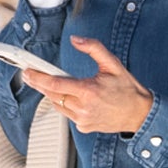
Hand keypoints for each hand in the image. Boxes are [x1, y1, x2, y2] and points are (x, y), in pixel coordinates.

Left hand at [22, 36, 152, 135]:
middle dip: (39, 84)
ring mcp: (83, 120)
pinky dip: (66, 105)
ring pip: (58, 105)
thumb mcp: (113, 64)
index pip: (55, 85)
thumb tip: (75, 40)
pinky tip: (74, 98)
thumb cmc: (127, 89)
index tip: (28, 71)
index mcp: (89, 91)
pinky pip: (68, 114)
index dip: (38, 77)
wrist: (140, 114)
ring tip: (52, 84)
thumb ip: (93, 48)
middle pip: (52, 95)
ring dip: (53, 95)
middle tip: (29, 75)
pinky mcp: (84, 127)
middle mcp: (83, 108)